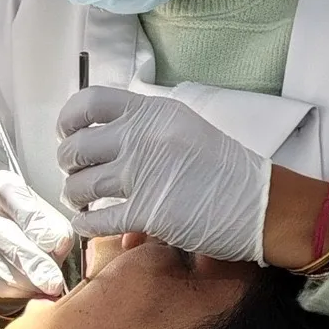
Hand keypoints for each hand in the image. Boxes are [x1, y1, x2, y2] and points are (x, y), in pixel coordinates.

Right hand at [0, 171, 73, 305]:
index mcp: (4, 185)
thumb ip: (56, 229)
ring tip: (44, 286)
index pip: (20, 205)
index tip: (59, 249)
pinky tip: (27, 289)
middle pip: (0, 235)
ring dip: (22, 280)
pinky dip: (10, 290)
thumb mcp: (51, 217)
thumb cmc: (32, 223)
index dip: (39, 229)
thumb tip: (55, 247)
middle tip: (52, 281)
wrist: (5, 235)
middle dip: (30, 262)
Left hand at [57, 86, 270, 261]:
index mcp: (153, 112)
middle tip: (76, 175)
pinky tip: (89, 226)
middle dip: (68, 166)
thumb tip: (108, 153)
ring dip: (75, 197)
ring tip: (83, 201)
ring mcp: (143, 173)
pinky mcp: (147, 211)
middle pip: (76, 147)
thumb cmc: (226, 170)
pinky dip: (86, 226)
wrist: (261, 204)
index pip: (90, 103)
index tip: (66, 134)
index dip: (68, 121)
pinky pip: (96, 220)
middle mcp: (143, 137)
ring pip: (80, 186)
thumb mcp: (185, 132)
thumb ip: (144, 135)